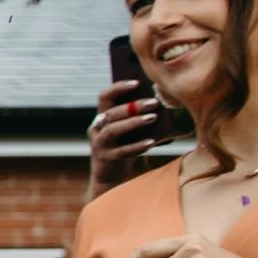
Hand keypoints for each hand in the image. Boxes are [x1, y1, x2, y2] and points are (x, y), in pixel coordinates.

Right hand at [87, 79, 161, 199]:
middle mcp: (97, 129)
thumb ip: (137, 116)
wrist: (113, 176)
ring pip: (113, 130)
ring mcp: (99, 144)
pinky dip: (137, 146)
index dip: (118, 87)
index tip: (137, 82)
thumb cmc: (126, 146)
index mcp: (102, 117)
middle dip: (133, 106)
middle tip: (154, 102)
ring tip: (153, 118)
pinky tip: (151, 142)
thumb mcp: (129, 129)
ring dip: (133, 123)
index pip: (104, 96)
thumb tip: (161, 102)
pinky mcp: (106, 159)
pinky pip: (122, 151)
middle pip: (111, 112)